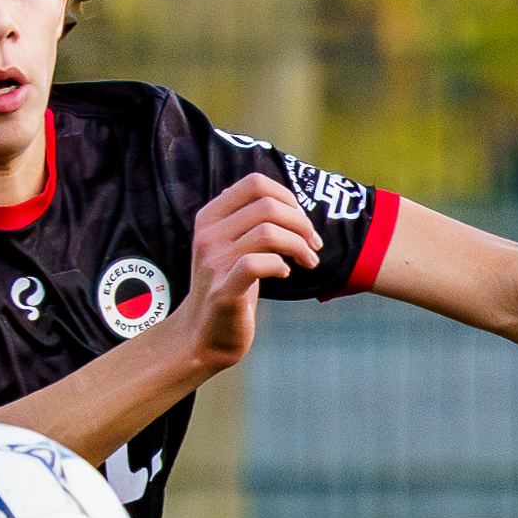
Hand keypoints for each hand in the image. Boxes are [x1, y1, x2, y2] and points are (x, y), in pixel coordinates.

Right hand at [170, 174, 320, 375]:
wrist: (204, 334)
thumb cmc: (229, 285)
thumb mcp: (233, 245)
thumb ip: (250, 221)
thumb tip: (289, 202)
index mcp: (210, 217)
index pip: (254, 183)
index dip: (287, 197)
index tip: (301, 221)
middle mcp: (209, 235)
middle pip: (268, 206)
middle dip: (301, 223)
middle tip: (313, 245)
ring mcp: (214, 263)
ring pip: (268, 232)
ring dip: (299, 246)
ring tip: (308, 261)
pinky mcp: (225, 290)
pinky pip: (258, 264)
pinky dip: (280, 265)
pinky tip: (285, 274)